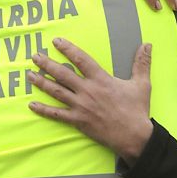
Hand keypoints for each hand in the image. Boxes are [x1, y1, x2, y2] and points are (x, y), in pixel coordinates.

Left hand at [28, 37, 153, 163]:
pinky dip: (44, 110)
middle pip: (63, 74)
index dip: (68, 49)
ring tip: (29, 75)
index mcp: (101, 79)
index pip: (81, 60)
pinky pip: (57, 115)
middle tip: (35, 56)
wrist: (133, 135)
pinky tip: (32, 105)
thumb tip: (147, 45)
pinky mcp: (78, 121)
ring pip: (56, 92)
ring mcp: (81, 106)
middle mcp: (88, 91)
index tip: (56, 42)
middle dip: (47, 64)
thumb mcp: (142, 84)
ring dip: (41, 83)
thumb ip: (142, 63)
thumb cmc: (137, 109)